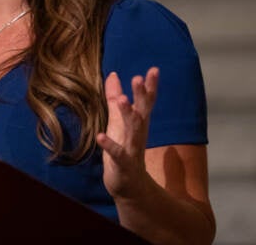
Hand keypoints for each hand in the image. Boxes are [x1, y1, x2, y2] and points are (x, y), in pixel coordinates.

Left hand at [96, 67, 158, 199]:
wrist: (130, 186)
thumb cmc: (124, 150)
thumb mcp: (118, 121)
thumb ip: (115, 97)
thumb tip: (113, 74)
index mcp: (139, 123)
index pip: (147, 102)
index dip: (150, 87)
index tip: (154, 69)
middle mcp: (139, 134)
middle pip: (142, 112)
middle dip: (141, 96)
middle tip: (138, 78)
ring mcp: (133, 150)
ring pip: (133, 131)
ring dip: (128, 115)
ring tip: (122, 100)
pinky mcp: (123, 165)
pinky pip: (118, 154)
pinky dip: (109, 145)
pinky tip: (100, 136)